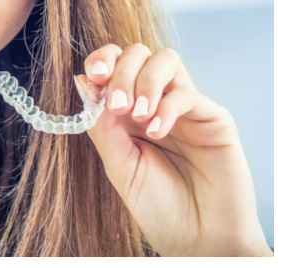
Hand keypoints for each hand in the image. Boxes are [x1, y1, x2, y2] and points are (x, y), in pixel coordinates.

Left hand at [75, 44, 270, 256]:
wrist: (198, 239)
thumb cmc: (158, 206)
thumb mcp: (118, 165)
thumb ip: (101, 125)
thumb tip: (81, 81)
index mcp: (126, 110)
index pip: (113, 63)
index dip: (102, 60)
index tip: (95, 77)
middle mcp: (154, 101)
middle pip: (137, 53)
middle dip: (122, 71)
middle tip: (117, 106)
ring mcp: (183, 106)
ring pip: (165, 59)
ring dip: (145, 81)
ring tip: (137, 115)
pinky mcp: (212, 117)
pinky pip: (187, 92)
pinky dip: (167, 106)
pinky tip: (157, 132)